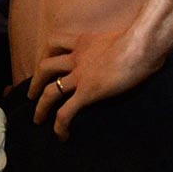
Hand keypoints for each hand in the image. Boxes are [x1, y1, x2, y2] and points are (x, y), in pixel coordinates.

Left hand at [30, 28, 159, 139]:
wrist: (141, 45)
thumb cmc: (140, 39)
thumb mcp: (121, 36)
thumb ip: (119, 43)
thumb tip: (132, 50)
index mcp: (84, 41)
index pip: (56, 42)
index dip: (47, 53)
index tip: (45, 62)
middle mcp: (76, 57)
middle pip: (45, 66)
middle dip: (36, 81)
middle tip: (32, 93)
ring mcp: (80, 76)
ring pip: (51, 90)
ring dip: (41, 106)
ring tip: (38, 119)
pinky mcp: (87, 93)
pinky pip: (66, 112)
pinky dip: (60, 125)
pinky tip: (61, 135)